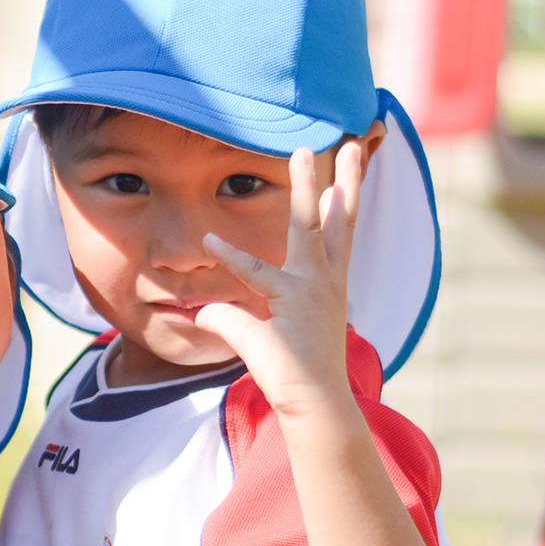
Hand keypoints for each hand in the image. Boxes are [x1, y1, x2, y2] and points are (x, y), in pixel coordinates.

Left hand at [195, 142, 363, 412]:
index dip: (338, 203)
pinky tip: (208, 240)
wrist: (312, 403)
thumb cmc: (292, 372)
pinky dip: (231, 259)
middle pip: (337, 219)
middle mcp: (325, 279)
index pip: (335, 234)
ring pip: (310, 228)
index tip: (338, 176)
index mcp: (327, 283)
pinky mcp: (293, 303)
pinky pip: (256, 276)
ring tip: (305, 152)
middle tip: (340, 142)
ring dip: (308, 190)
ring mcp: (313, 288)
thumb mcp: (258, 337)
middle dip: (341, 178)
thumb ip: (229, 318)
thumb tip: (203, 310)